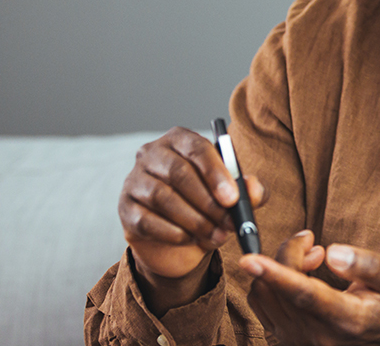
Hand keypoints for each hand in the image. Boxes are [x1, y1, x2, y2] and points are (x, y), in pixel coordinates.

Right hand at [118, 127, 267, 310]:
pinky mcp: (125, 207)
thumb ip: (248, 190)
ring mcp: (134, 179)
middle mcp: (152, 153)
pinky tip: (190, 239)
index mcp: (181, 140)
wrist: (181, 234)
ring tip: (216, 236)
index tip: (232, 198)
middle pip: (179, 173)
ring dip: (194, 221)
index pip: (197, 148)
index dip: (216, 173)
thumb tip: (253, 189)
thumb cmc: (209, 202)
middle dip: (208, 202)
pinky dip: (173, 232)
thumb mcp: (233, 195)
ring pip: (162, 198)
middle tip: (229, 223)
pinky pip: (147, 220)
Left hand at [242, 230, 379, 345]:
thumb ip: (368, 265)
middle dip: (289, 253)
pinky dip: (272, 282)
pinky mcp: (287, 340)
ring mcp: (299, 341)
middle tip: (312, 241)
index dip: (277, 275)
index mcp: (348, 320)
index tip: (250, 259)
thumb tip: (334, 253)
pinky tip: (297, 274)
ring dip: (279, 266)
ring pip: (264, 297)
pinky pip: (262, 306)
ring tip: (311, 256)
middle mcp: (318, 336)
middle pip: (280, 289)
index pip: (305, 295)